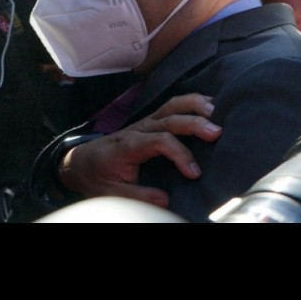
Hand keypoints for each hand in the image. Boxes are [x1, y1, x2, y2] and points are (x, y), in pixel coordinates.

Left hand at [58, 93, 222, 207]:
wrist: (82, 161)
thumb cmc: (99, 176)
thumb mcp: (111, 193)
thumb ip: (138, 195)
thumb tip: (165, 199)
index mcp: (129, 145)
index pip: (160, 141)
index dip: (181, 155)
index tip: (195, 174)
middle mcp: (140, 128)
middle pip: (170, 118)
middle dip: (195, 123)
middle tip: (217, 132)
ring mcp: (147, 120)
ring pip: (173, 104)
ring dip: (196, 105)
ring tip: (217, 110)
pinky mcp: (153, 119)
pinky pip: (175, 104)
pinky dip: (194, 101)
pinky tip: (211, 104)